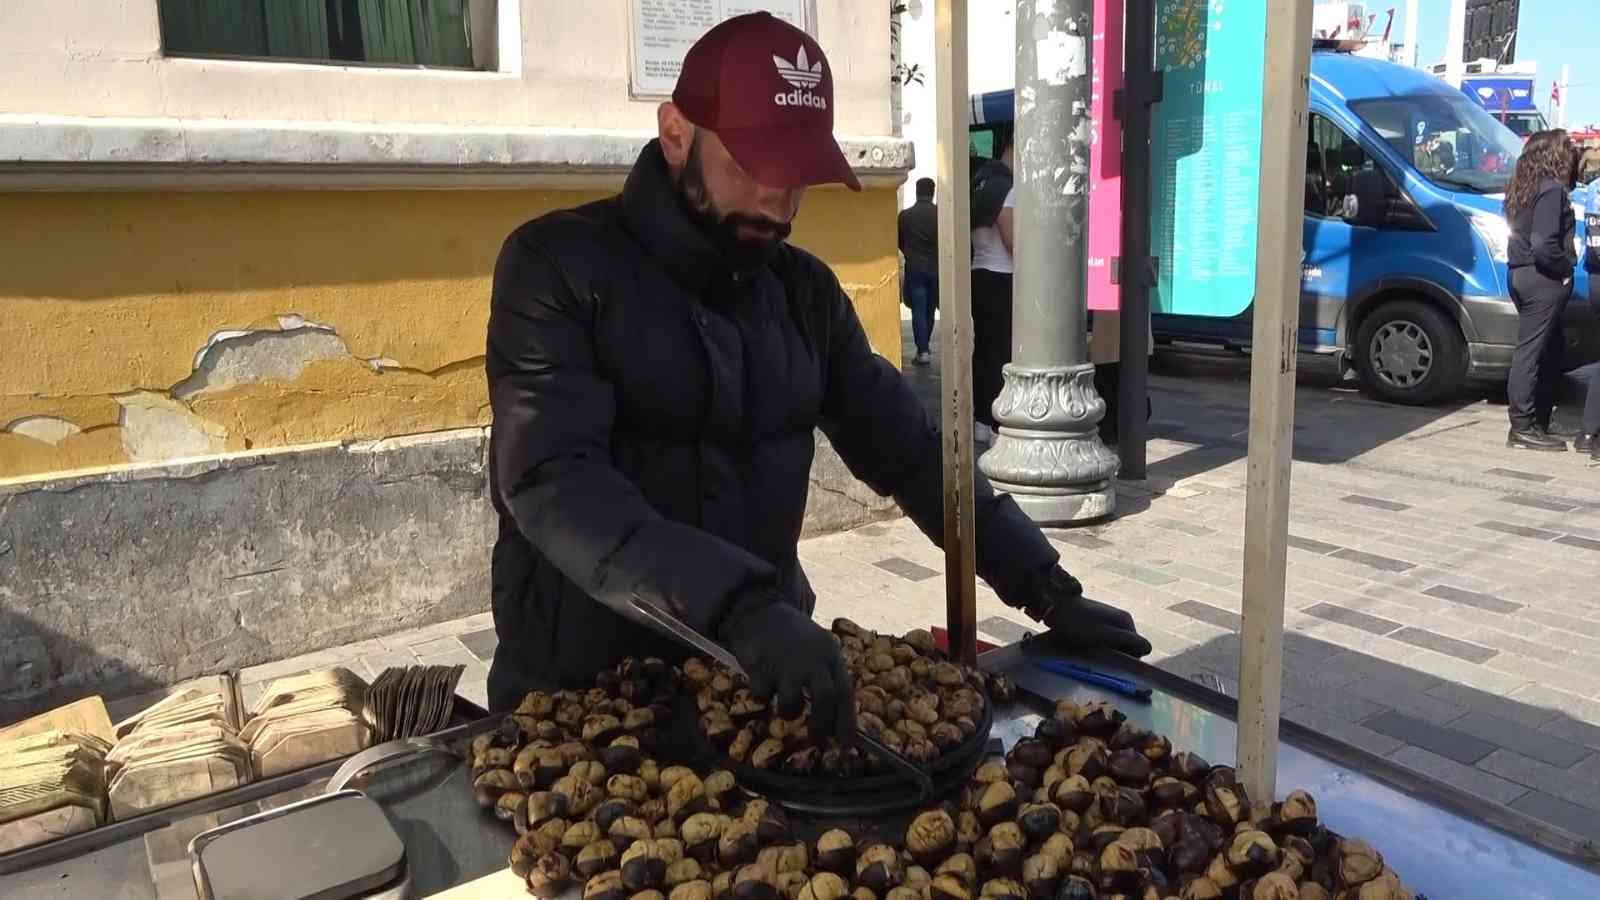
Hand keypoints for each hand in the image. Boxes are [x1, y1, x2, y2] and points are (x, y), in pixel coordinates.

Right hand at [719, 600, 855, 740]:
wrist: (762, 612)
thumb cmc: (795, 641)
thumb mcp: (819, 651)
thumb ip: (827, 679)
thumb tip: (836, 725)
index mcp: (830, 654)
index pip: (844, 691)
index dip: (846, 721)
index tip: (846, 744)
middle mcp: (811, 658)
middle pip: (825, 698)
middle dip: (821, 725)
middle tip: (817, 740)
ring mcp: (786, 661)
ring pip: (791, 703)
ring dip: (789, 712)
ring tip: (786, 707)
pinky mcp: (761, 665)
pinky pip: (763, 695)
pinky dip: (763, 696)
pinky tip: (763, 684)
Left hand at [1024, 567, 1151, 657]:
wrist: (1055, 607)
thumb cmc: (1079, 624)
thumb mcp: (1105, 635)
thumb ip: (1128, 641)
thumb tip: (1149, 648)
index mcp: (1126, 621)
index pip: (1139, 648)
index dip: (1127, 658)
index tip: (1111, 659)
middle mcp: (1122, 618)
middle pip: (1127, 645)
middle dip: (1116, 653)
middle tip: (1098, 654)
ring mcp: (1111, 618)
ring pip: (1116, 642)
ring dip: (1106, 649)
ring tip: (1090, 648)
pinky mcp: (1099, 619)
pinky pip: (1106, 637)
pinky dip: (1099, 643)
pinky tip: (1085, 642)